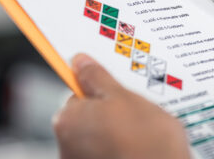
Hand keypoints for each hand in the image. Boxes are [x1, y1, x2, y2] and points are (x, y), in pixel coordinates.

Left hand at [53, 54, 190, 158]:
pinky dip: (121, 148)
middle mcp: (67, 146)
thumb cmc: (147, 142)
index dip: (101, 89)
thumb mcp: (124, 97)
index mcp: (67, 121)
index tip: (116, 88)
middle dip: (110, 112)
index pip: (78, 94)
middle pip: (88, 117)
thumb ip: (98, 78)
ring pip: (100, 137)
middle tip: (136, 110)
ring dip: (117, 132)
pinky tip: (141, 147)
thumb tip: (81, 63)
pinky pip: (108, 152)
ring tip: (144, 132)